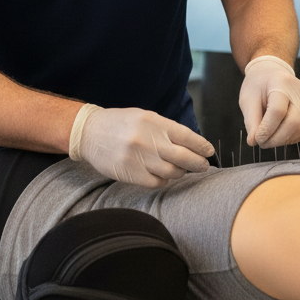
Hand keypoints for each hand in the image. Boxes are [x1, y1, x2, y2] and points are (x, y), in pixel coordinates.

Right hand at [76, 107, 214, 187]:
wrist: (90, 132)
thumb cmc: (121, 123)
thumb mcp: (145, 117)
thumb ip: (166, 130)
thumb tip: (191, 144)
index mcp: (155, 123)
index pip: (187, 137)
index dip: (202, 146)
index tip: (209, 152)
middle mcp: (149, 140)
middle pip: (184, 158)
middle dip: (198, 163)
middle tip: (203, 166)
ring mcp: (140, 158)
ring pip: (172, 172)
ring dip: (180, 172)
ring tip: (180, 170)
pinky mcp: (131, 174)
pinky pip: (156, 182)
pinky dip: (164, 180)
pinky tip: (163, 175)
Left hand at [238, 55, 299, 148]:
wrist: (271, 73)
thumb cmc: (258, 86)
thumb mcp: (248, 100)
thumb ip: (251, 121)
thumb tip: (253, 142)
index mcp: (281, 83)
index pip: (278, 110)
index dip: (267, 129)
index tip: (256, 138)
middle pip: (294, 122)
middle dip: (277, 138)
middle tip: (262, 143)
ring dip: (283, 140)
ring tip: (269, 138)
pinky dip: (291, 137)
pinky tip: (280, 134)